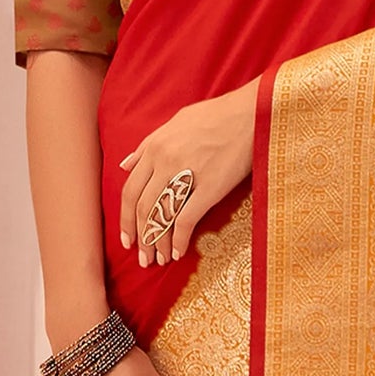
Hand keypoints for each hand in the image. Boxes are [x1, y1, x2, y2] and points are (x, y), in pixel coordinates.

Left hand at [119, 76, 259, 266]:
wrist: (248, 114)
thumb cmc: (216, 117)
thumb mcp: (175, 123)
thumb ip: (148, 145)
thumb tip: (126, 164)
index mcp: (154, 146)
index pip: (130, 190)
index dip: (125, 218)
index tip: (127, 237)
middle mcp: (164, 161)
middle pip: (142, 208)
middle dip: (140, 237)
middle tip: (142, 258)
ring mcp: (185, 175)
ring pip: (160, 217)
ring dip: (157, 244)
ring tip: (158, 261)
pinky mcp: (209, 188)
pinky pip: (186, 220)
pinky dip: (179, 240)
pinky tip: (179, 253)